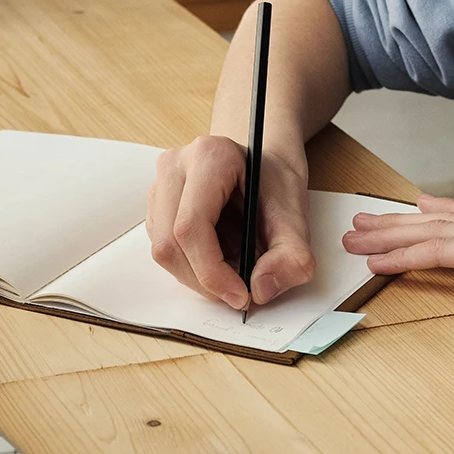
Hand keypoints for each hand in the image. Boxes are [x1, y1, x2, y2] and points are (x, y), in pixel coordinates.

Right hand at [147, 136, 314, 309]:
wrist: (264, 166)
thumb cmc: (275, 183)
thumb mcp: (296, 216)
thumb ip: (291, 255)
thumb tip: (261, 289)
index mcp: (209, 157)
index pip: (191, 226)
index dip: (212, 271)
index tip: (241, 295)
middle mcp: (175, 167)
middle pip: (170, 243)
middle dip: (204, 281)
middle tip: (238, 295)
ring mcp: (160, 185)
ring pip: (163, 250)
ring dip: (197, 277)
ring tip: (233, 272)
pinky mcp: (156, 206)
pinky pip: (164, 249)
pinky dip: (191, 268)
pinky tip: (218, 259)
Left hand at [340, 193, 453, 335]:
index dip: (443, 211)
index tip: (417, 205)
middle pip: (443, 220)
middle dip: (399, 221)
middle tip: (363, 220)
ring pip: (432, 232)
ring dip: (388, 236)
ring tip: (354, 238)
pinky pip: (438, 252)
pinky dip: (403, 256)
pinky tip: (377, 261)